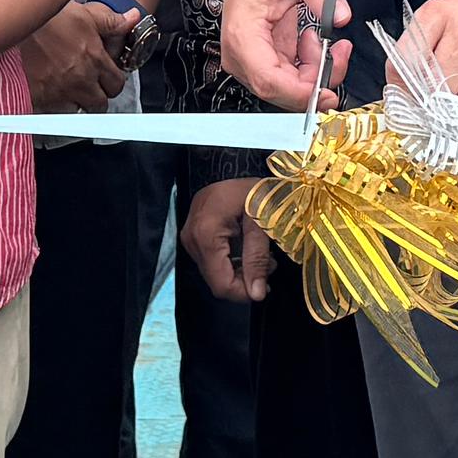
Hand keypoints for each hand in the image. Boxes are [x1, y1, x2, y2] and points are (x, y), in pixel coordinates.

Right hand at [24, 1, 135, 114]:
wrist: (11, 32)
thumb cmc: (45, 21)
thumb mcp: (82, 14)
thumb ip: (110, 21)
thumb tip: (133, 17)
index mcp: (94, 58)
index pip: (117, 84)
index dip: (112, 81)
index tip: (105, 76)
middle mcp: (81, 79)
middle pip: (101, 103)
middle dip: (98, 95)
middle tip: (89, 85)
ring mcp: (62, 92)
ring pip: (80, 110)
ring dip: (77, 101)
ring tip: (68, 86)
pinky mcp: (42, 101)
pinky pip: (57, 113)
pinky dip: (57, 105)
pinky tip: (51, 90)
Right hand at [181, 177, 276, 303]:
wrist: (235, 163)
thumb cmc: (251, 189)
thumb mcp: (261, 222)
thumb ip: (257, 259)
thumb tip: (257, 294)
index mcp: (206, 234)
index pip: (221, 284)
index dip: (243, 294)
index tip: (265, 288)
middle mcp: (191, 239)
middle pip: (216, 280)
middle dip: (244, 280)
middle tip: (268, 266)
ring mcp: (189, 237)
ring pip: (214, 273)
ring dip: (240, 271)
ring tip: (262, 256)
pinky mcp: (193, 235)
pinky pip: (212, 261)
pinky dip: (231, 262)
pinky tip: (248, 249)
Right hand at [216, 0, 347, 109]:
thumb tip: (340, 17)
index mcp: (242, 32)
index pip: (269, 81)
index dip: (301, 93)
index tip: (329, 88)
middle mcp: (241, 52)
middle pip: (280, 90)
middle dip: (316, 80)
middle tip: (340, 52)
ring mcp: (250, 58)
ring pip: (287, 88)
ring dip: (315, 71)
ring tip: (326, 40)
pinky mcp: (262, 58)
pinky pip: (290, 77)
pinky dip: (309, 66)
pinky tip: (313, 41)